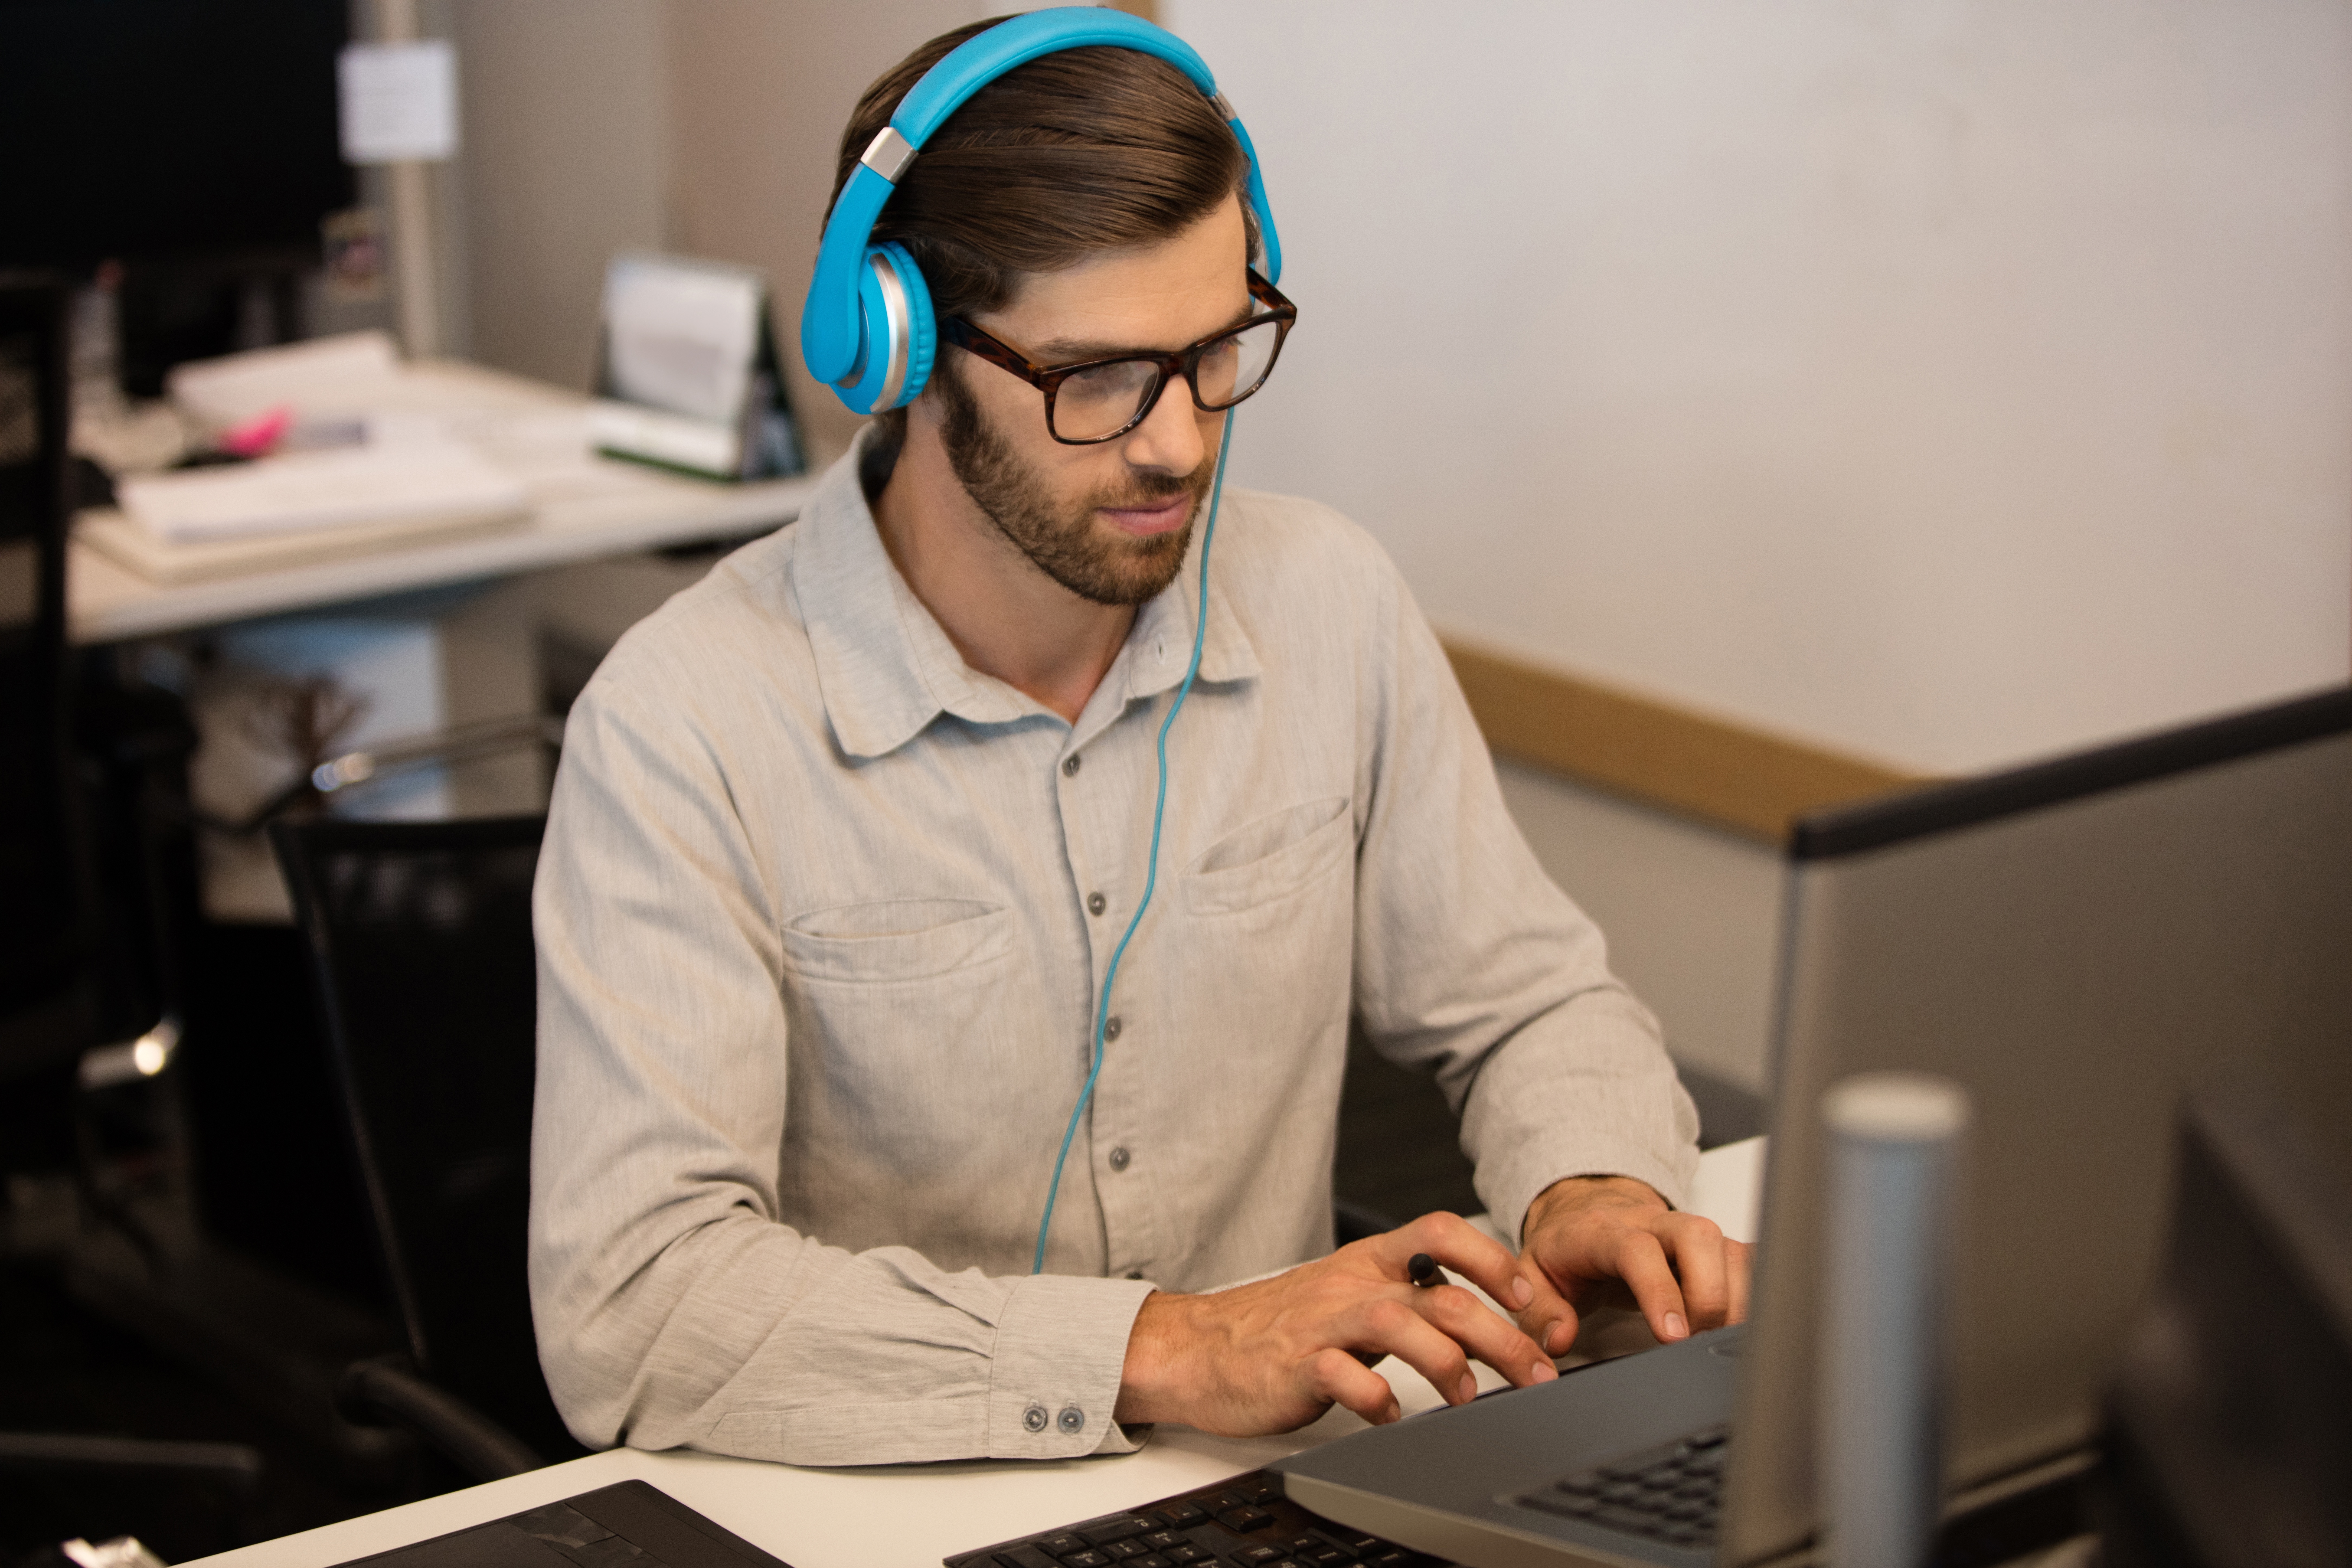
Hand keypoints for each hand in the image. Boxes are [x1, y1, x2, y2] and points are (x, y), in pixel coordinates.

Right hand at [1114, 1212, 1560, 1434]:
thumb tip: (1481, 1313)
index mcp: (1368, 1262)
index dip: (1492, 1260)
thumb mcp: (1351, 1296)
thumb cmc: (1283, 1326)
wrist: (1200, 1348)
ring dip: (1448, 1364)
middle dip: (1501, 1335)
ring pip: (1399, 1325)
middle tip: (1535, 1371)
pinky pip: (1343, 1378)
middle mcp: (1351, 1285)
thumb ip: (1407, 1298)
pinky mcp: (1296, 1365)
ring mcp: (1323, 1324)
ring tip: (1469, 1396)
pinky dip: (1375, 1400)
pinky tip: (1388, 1415)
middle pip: (1440, 1294)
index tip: (1529, 1300)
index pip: (1439, 1233)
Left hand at [1514, 1176, 1752, 1356]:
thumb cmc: (1566, 1244)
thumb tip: (1559, 1340)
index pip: (1639, 1252)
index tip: (1673, 1334)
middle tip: (1699, 1339)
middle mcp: (1654, 1225)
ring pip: (1730, 1250)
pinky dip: (1757, 1288)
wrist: (1585, 1207)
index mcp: (1606, 1232)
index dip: (1660, 1291)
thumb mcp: (1533, 1275)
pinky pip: (1746, 1258)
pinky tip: (1748, 1319)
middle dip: (1711, 1293)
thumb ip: (1540, 1310)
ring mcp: (1687, 1233)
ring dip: (1737, 1298)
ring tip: (1719, 1339)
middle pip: (1699, 1237)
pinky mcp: (1711, 1246)